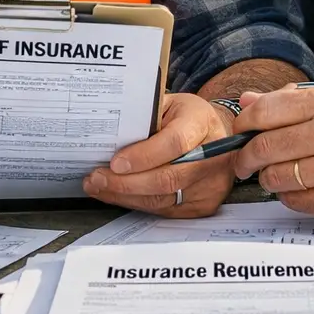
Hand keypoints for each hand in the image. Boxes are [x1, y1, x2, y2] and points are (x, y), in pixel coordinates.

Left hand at [83, 93, 235, 217]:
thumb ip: (144, 116)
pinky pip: (164, 210)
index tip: (115, 163)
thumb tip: (109, 134)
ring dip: (126, 196)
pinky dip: (137, 203)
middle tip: (97, 179)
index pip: (174, 143)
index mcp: (202, 122)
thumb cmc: (186, 117)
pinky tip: (119, 195)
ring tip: (100, 188)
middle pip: (167, 178)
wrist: (216, 134)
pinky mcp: (205, 205)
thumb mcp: (169, 103)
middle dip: (126, 183)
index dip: (143, 156)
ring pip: (163, 199)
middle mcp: (213, 155)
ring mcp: (211, 184)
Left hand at [230, 86, 313, 224]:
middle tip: (244, 162)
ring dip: (268, 178)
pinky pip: (295, 201)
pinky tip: (299, 188)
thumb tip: (247, 102)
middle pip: (266, 147)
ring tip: (275, 174)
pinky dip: (289, 197)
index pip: (267, 111)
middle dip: (246, 157)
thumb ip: (292, 101)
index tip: (240, 131)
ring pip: (277, 177)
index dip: (244, 123)